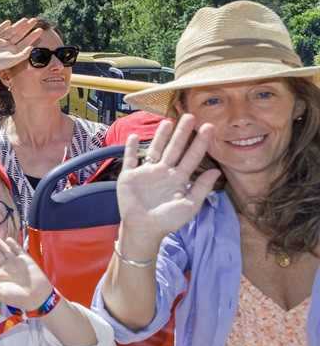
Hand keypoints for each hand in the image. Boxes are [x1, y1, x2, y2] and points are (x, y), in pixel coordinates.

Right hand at [0, 18, 40, 77]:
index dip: (33, 36)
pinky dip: (3, 26)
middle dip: (27, 27)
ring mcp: (0, 42)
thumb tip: (32, 47)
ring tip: (25, 19)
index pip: (26, 42)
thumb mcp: (14, 60)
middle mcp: (8, 45)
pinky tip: (8, 22)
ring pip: (11, 31)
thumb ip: (24, 54)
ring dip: (18, 25)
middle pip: (20, 34)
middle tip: (34, 20)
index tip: (40, 30)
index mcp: (14, 51)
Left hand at [0, 236, 53, 310]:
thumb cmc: (20, 299)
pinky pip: (19, 250)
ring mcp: (16, 263)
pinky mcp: (26, 260)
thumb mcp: (3, 296)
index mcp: (0, 276)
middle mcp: (7, 268)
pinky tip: (8, 239)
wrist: (39, 297)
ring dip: (0, 244)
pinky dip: (14, 245)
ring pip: (6, 251)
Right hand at [117, 114, 219, 240]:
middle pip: (175, 148)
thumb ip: (201, 188)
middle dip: (183, 132)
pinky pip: (130, 159)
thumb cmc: (167, 221)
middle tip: (190, 116)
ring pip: (155, 148)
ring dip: (160, 135)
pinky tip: (133, 136)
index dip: (201, 142)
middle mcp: (164, 171)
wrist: (144, 229)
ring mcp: (146, 172)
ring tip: (167, 121)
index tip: (210, 127)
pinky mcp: (129, 176)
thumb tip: (216, 170)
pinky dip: (131, 148)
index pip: (192, 156)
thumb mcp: (189, 206)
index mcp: (179, 178)